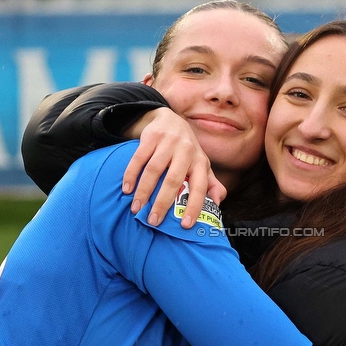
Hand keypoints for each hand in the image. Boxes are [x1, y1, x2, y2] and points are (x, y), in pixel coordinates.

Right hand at [122, 108, 226, 227]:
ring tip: (136, 209)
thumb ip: (211, 184)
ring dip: (143, 191)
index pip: (200, 187)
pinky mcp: (151, 137)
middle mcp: (186, 151)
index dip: (194, 206)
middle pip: (173, 180)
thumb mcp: (202, 164)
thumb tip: (218, 203)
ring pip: (154, 170)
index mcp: (200, 162)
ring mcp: (168, 142)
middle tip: (153, 221)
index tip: (185, 225)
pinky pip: (139, 159)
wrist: (170, 120)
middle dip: (163, 203)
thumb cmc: (187, 151)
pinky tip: (127, 190)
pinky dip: (131, 175)